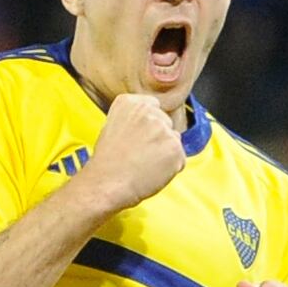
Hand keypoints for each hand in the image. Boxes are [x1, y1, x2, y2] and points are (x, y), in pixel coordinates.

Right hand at [76, 93, 186, 214]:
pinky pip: (180, 159)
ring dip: (165, 153)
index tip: (138, 138)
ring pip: (174, 141)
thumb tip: (152, 122)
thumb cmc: (107, 162)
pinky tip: (152, 172)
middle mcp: (149, 111)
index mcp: (131, 102)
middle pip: (166, 123)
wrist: (107, 183)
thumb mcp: (112, 127)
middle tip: (139, 154)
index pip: (154, 107)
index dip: (148, 126)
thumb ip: (133, 119)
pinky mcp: (175, 148)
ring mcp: (164, 129)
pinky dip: (171, 169)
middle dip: (158, 138)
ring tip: (144, 164)